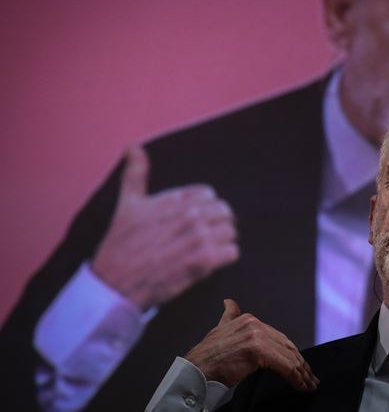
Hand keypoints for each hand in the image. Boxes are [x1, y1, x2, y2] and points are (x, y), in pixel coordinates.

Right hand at [91, 146, 238, 309]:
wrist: (115, 282)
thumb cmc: (121, 244)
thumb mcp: (127, 204)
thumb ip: (136, 174)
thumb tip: (132, 147)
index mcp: (175, 199)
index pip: (209, 195)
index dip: (202, 209)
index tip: (191, 222)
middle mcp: (189, 214)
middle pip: (224, 211)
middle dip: (216, 224)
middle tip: (201, 239)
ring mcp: (197, 237)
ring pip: (231, 232)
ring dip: (221, 242)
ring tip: (203, 252)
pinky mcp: (203, 261)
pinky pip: (232, 252)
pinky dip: (224, 258)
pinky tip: (207, 263)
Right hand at [184, 299, 318, 389]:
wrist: (194, 372)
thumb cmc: (206, 358)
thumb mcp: (219, 331)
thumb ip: (229, 317)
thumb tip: (230, 303)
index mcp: (248, 319)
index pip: (278, 337)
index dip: (292, 353)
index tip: (302, 366)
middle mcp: (254, 324)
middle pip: (287, 346)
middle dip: (301, 364)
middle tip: (311, 378)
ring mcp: (256, 336)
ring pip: (289, 356)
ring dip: (303, 373)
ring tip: (309, 385)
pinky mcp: (258, 351)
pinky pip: (285, 366)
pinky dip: (296, 378)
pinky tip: (301, 386)